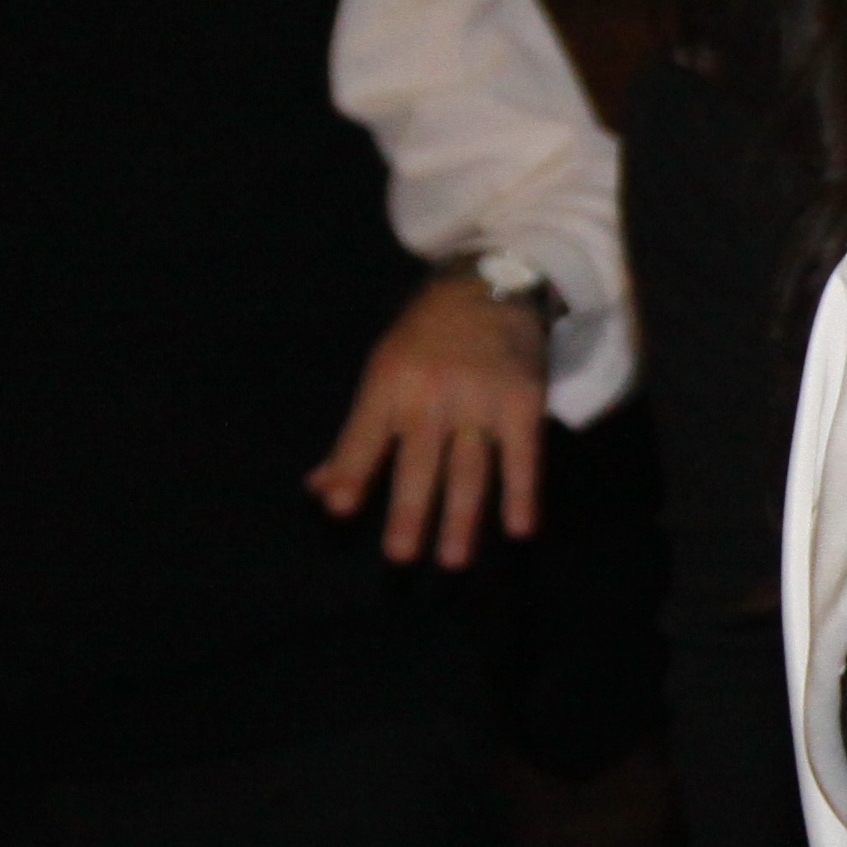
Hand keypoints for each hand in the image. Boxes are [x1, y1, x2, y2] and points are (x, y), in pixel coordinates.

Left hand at [308, 269, 552, 568]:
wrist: (490, 285)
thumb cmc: (424, 339)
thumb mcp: (381, 374)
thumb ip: (356, 438)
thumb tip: (322, 493)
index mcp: (389, 384)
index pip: (364, 435)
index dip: (353, 470)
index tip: (340, 509)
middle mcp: (432, 393)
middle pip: (420, 462)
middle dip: (409, 512)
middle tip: (400, 559)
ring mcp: (482, 399)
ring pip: (471, 468)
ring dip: (463, 518)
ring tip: (455, 561)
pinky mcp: (524, 402)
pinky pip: (524, 456)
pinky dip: (523, 493)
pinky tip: (520, 528)